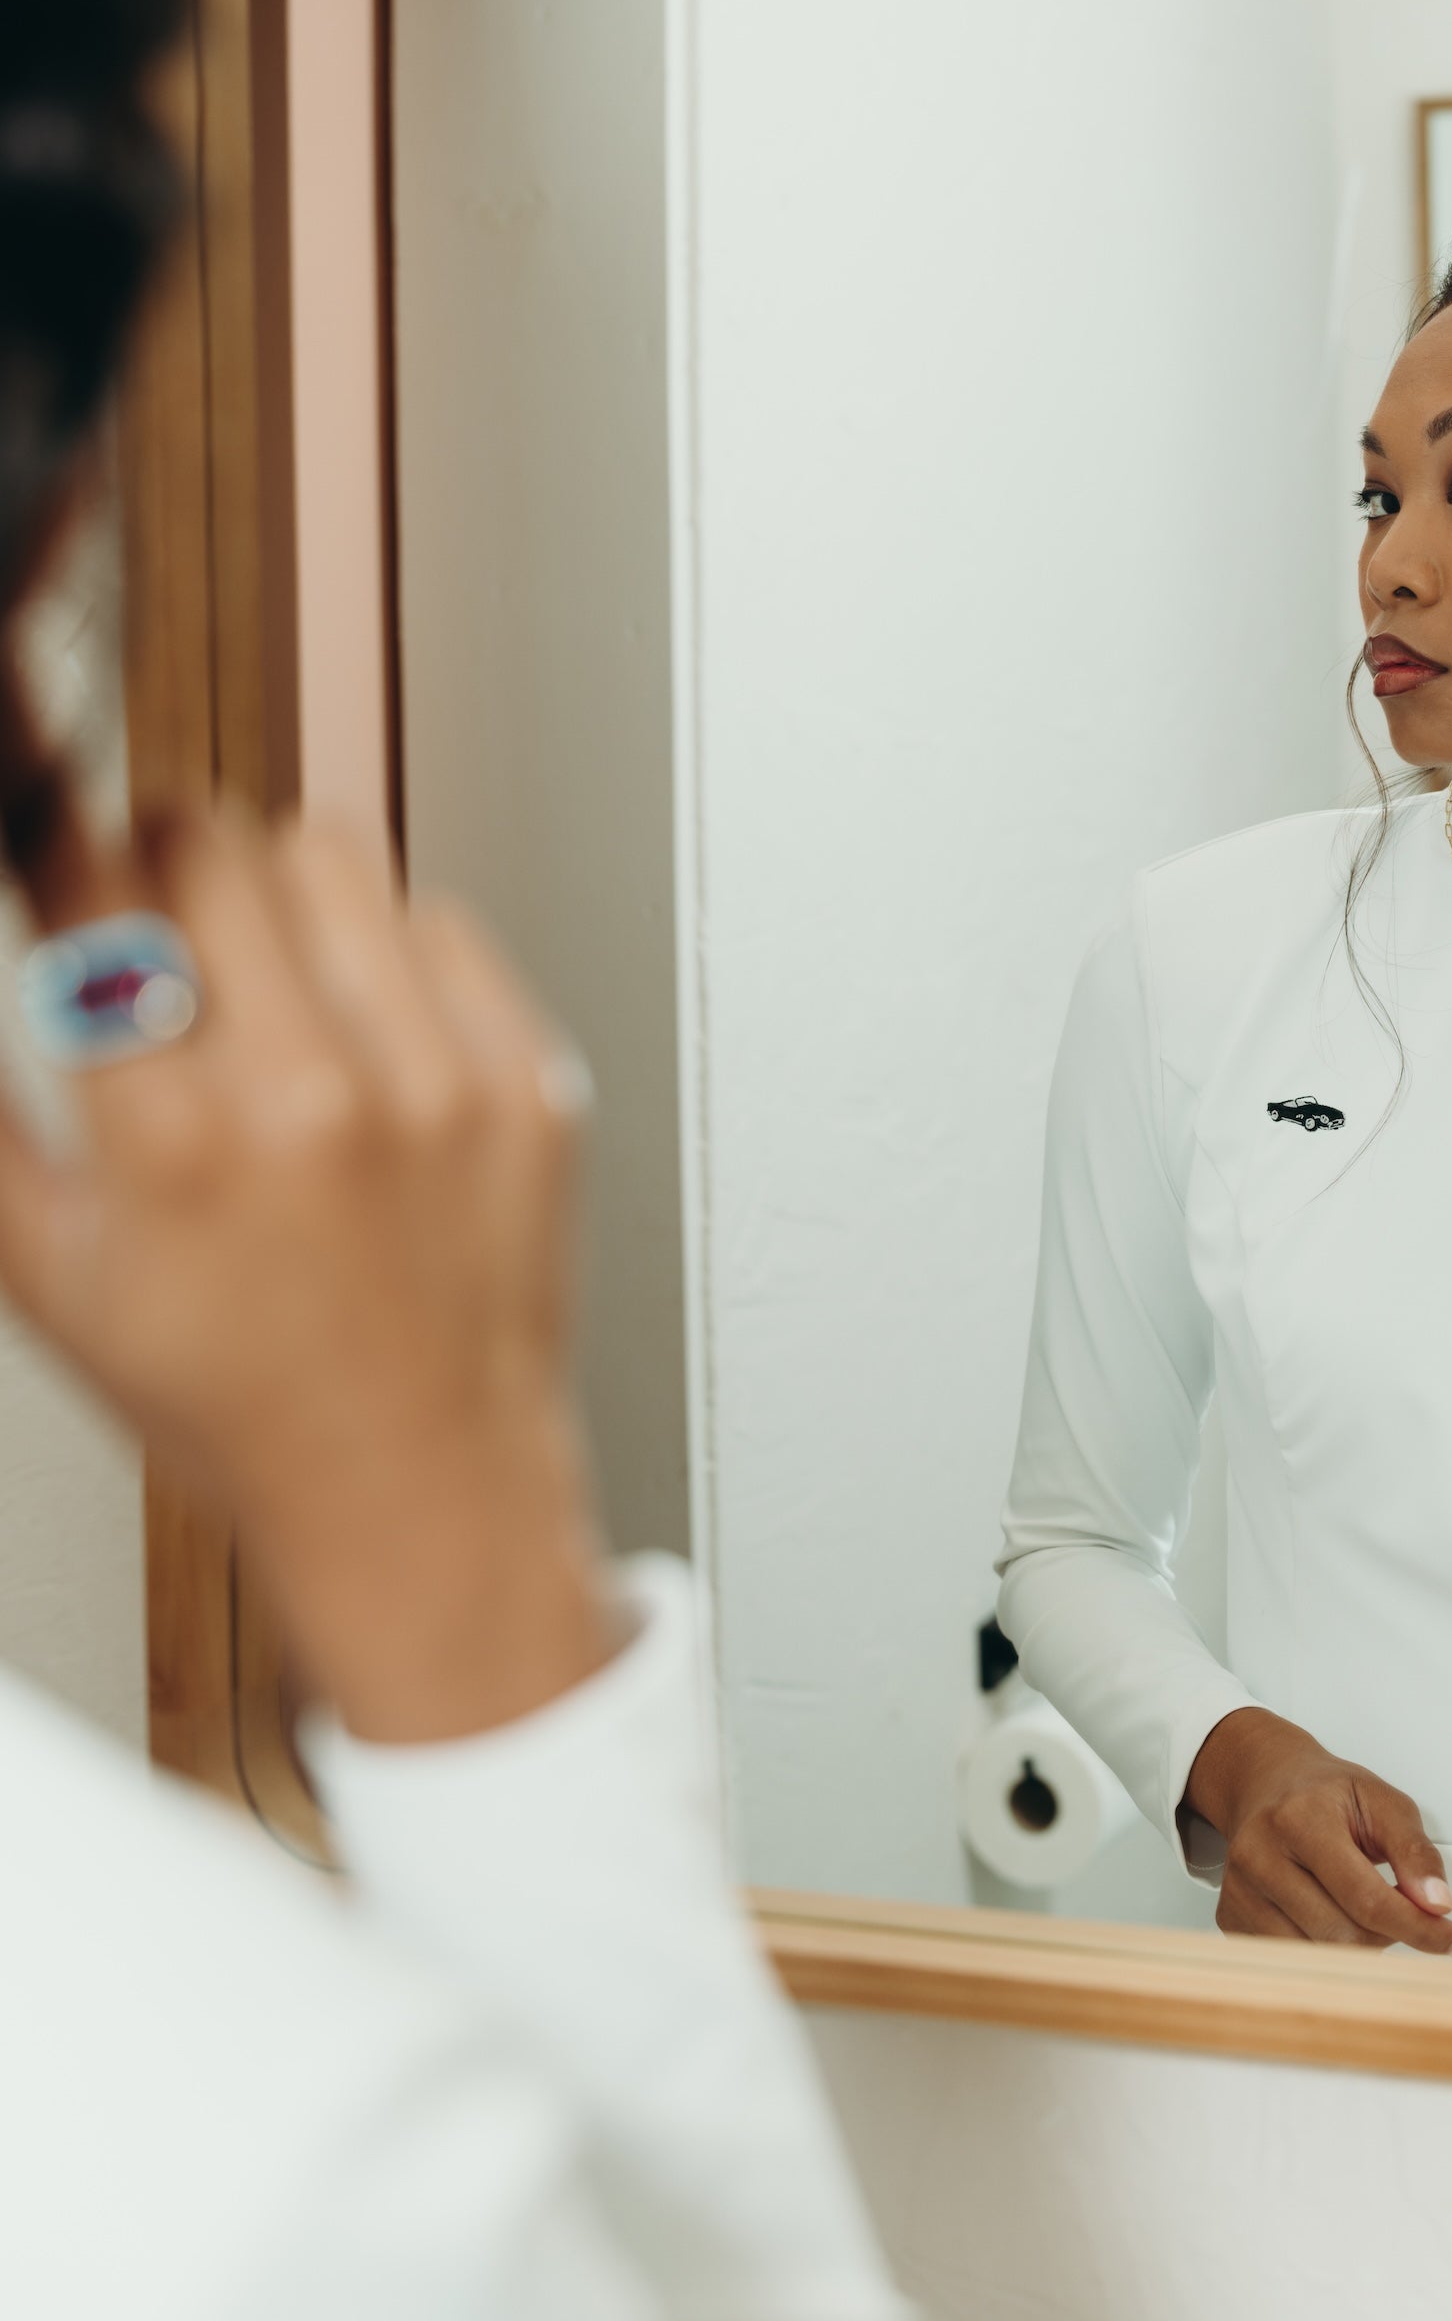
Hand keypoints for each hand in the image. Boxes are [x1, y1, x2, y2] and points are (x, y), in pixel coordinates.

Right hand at [0, 765, 615, 1744]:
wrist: (423, 1490)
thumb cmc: (242, 1407)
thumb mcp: (56, 1284)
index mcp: (174, 1145)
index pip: (96, 891)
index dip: (57, 836)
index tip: (54, 830)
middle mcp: (312, 1099)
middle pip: (210, 840)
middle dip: (162, 852)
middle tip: (156, 902)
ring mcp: (436, 1084)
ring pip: (331, 855)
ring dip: (276, 884)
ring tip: (262, 955)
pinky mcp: (528, 1081)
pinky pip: (443, 924)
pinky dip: (391, 952)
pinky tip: (366, 1026)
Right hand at [1183, 1707, 1451, 1954]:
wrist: (1265, 1782)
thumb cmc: (1328, 1794)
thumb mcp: (1383, 1801)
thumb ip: (1415, 1851)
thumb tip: (1439, 1907)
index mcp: (1300, 1818)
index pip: (1367, 1899)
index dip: (1419, 1929)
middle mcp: (1258, 1854)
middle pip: (1344, 1934)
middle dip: (1386, 1932)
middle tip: (1395, 1905)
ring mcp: (1238, 1890)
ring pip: (1319, 1955)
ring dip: (1356, 1944)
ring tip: (1356, 1904)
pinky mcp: (1229, 1918)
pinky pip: (1292, 1961)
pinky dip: (1322, 1948)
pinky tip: (1324, 1913)